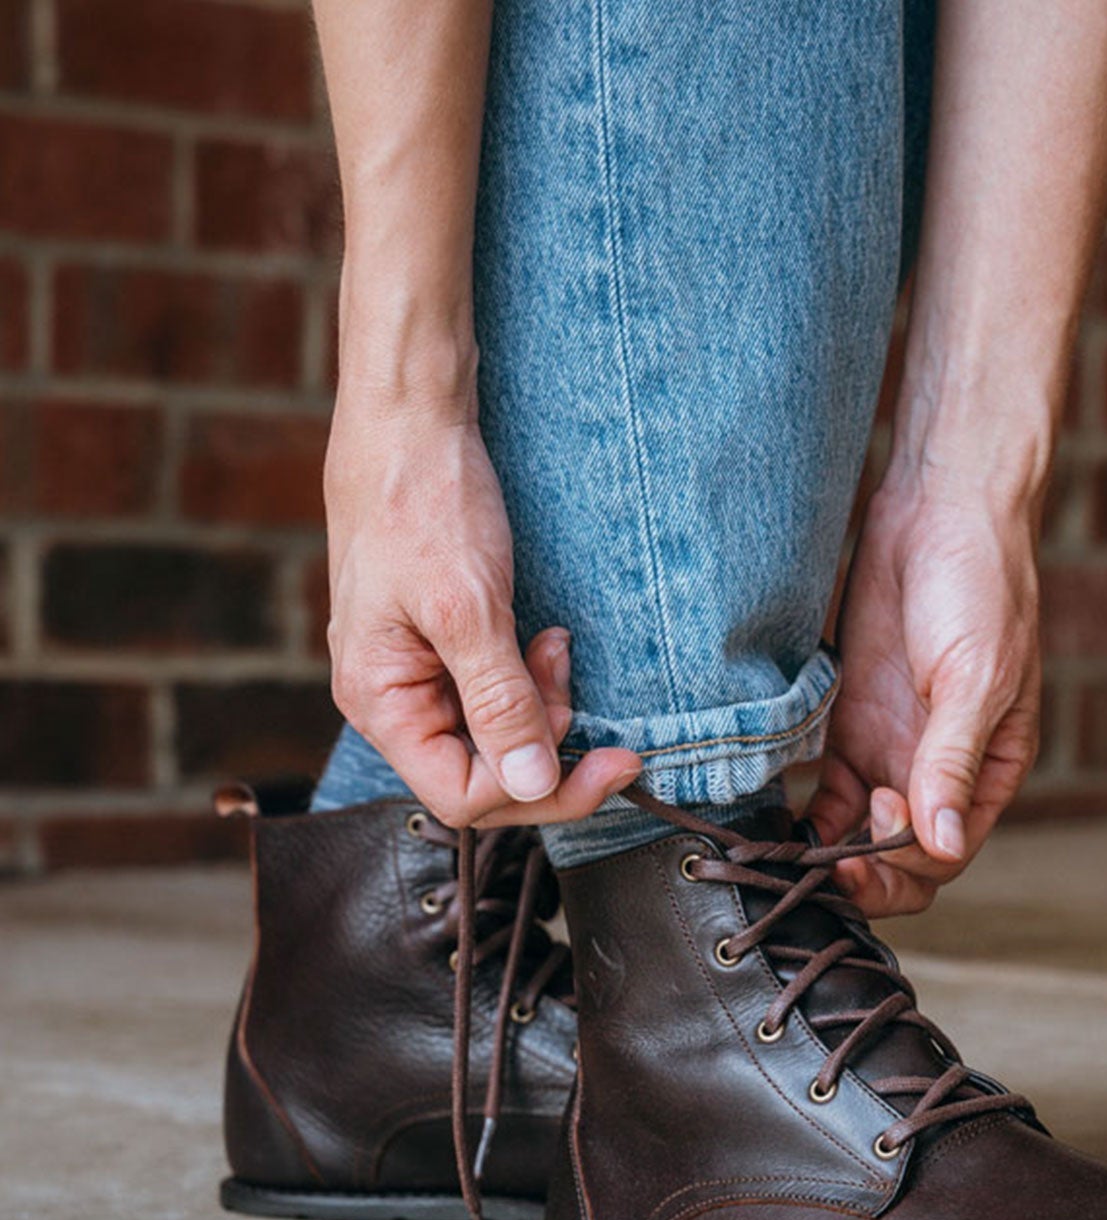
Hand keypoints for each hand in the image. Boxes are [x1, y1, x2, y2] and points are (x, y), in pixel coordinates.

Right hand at [324, 400, 640, 827]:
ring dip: (542, 706)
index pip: (463, 797)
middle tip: (585, 698)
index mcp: (380, 702)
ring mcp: (414, 674)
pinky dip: (530, 678)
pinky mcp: (440, 647)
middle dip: (546, 746)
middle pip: (482, 776)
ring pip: (495, 735)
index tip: (610, 763)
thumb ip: (500, 702)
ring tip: (557, 648)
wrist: (409, 419)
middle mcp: (391, 700)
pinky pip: (493, 694)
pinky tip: (547, 640)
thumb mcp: (470, 607)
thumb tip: (533, 785)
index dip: (542, 793)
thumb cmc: (425, 502)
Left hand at [806, 477, 1041, 915]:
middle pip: (900, 863)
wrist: (938, 509)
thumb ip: (952, 762)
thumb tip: (939, 843)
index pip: (945, 854)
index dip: (904, 863)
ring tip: (793, 850)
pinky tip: (775, 823)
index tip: (870, 829)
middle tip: (827, 861)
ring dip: (828, 855)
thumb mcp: (975, 678)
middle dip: (865, 875)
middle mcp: (939, 773)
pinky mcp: (849, 725)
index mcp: (988, 772)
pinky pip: (824, 794)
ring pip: (856, 837)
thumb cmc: (981, 587)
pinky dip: (804, 816)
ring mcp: (891, 750)